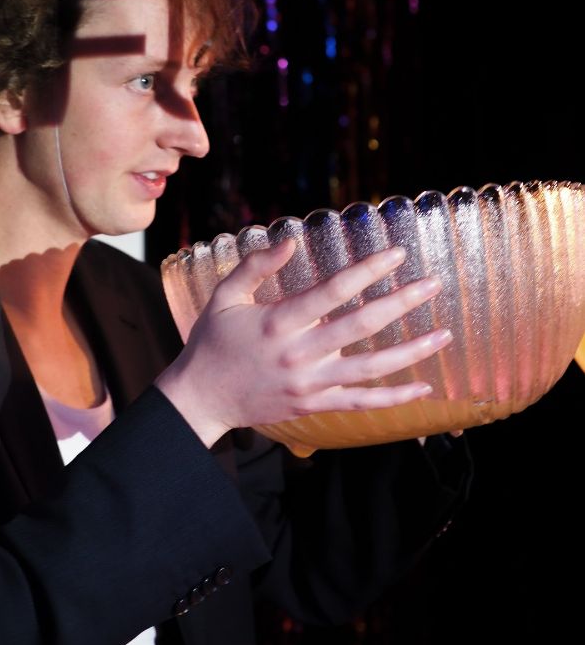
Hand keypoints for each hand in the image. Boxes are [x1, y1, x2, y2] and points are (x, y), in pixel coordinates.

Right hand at [157, 238, 451, 446]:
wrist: (199, 398)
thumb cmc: (212, 341)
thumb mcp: (225, 296)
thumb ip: (256, 266)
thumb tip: (290, 239)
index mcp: (277, 322)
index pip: (332, 291)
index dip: (367, 270)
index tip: (396, 253)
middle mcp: (298, 353)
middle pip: (360, 326)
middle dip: (401, 303)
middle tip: (433, 284)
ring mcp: (309, 383)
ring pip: (370, 368)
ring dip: (411, 351)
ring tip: (445, 334)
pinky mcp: (313, 405)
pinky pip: (360, 403)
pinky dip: (394, 398)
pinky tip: (424, 387)